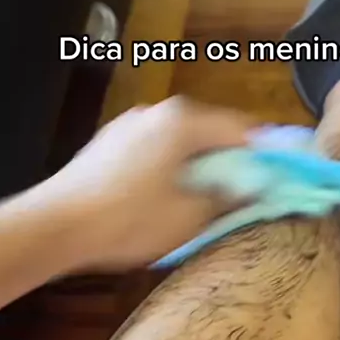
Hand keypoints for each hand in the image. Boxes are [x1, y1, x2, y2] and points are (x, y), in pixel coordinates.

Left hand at [52, 97, 253, 267]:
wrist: (57, 226)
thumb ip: (230, 198)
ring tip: (206, 200)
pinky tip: (167, 198)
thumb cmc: (130, 220)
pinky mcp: (109, 145)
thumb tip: (256, 189)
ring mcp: (128, 126)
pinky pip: (155, 152)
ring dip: (198, 167)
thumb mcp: (191, 216)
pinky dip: (171, 169)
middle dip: (230, 162)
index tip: (281, 175)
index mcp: (182, 121)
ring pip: (180, 144)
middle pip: (210, 133)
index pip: (241, 130)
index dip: (266, 154)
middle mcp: (156, 113)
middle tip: (245, 193)